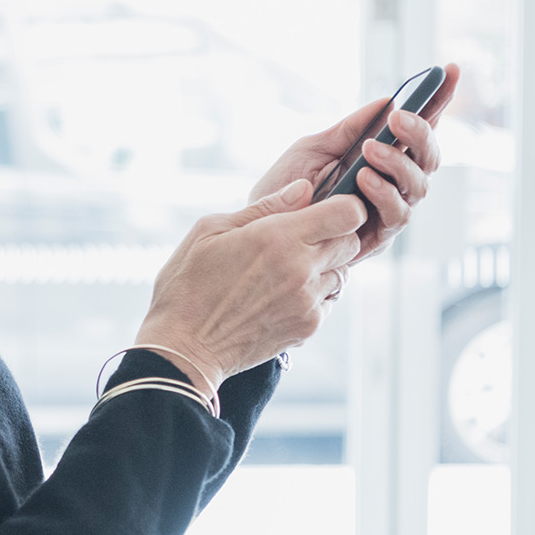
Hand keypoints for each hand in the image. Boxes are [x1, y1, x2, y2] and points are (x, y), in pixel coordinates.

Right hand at [134, 179, 366, 390]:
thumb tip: (304, 188)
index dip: (344, 206)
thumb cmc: (187, 284)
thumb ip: (264, 207)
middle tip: (299, 238)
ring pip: (342, 272)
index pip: (347, 213)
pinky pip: (328, 301)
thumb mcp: (211, 231)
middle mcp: (301, 269)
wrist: (183, 346)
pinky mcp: (308, 327)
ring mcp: (307, 301)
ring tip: (285, 270)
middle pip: (351, 241)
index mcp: (278, 237)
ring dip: (323, 266)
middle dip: (333, 234)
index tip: (326, 208)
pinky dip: (314, 294)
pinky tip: (280, 295)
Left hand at [249, 63, 459, 264]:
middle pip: (429, 156)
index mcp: (381, 157)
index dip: (439, 100)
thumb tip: (386, 101)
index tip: (451, 70)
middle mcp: (393, 183)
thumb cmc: (287, 187)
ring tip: (372, 150)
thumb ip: (349, 129)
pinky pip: (396, 215)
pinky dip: (384, 193)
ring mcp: (388, 210)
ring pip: (419, 185)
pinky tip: (365, 178)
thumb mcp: (313, 148)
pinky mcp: (377, 237)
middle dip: (421, 133)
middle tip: (399, 119)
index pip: (418, 127)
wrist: (261, 227)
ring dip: (398, 163)